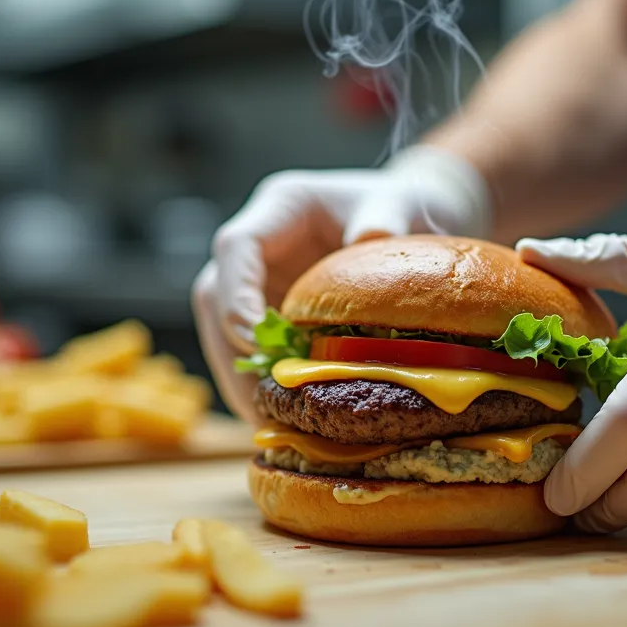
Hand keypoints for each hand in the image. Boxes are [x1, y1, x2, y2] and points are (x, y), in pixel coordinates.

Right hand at [193, 146, 490, 423]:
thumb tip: (372, 235)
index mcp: (282, 206)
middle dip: (231, 355)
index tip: (255, 342)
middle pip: (214, 297)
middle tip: (262, 408)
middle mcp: (258, 245)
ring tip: (273, 424)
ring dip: (241, 379)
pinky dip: (262, 384)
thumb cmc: (405, 205)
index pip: (236, 246)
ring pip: (222, 331)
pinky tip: (286, 417)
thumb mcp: (403, 202)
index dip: (235, 294)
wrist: (412, 219)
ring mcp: (257, 280)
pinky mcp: (269, 311)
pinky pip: (248, 350)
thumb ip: (386, 214)